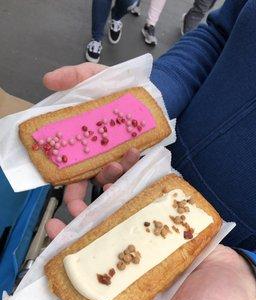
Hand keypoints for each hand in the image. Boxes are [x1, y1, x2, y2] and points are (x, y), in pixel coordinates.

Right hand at [43, 63, 139, 238]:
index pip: (73, 179)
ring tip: (114, 163)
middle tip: (84, 208)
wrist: (150, 91)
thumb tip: (48, 79)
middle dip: (87, 205)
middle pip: (91, 188)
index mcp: (84, 150)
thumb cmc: (117, 88)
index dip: (71, 195)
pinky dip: (130, 166)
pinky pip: (134, 170)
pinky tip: (131, 153)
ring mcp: (120, 160)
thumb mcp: (94, 78)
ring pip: (113, 180)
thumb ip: (73, 78)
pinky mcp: (138, 158)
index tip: (70, 203)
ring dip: (110, 177)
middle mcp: (100, 160)